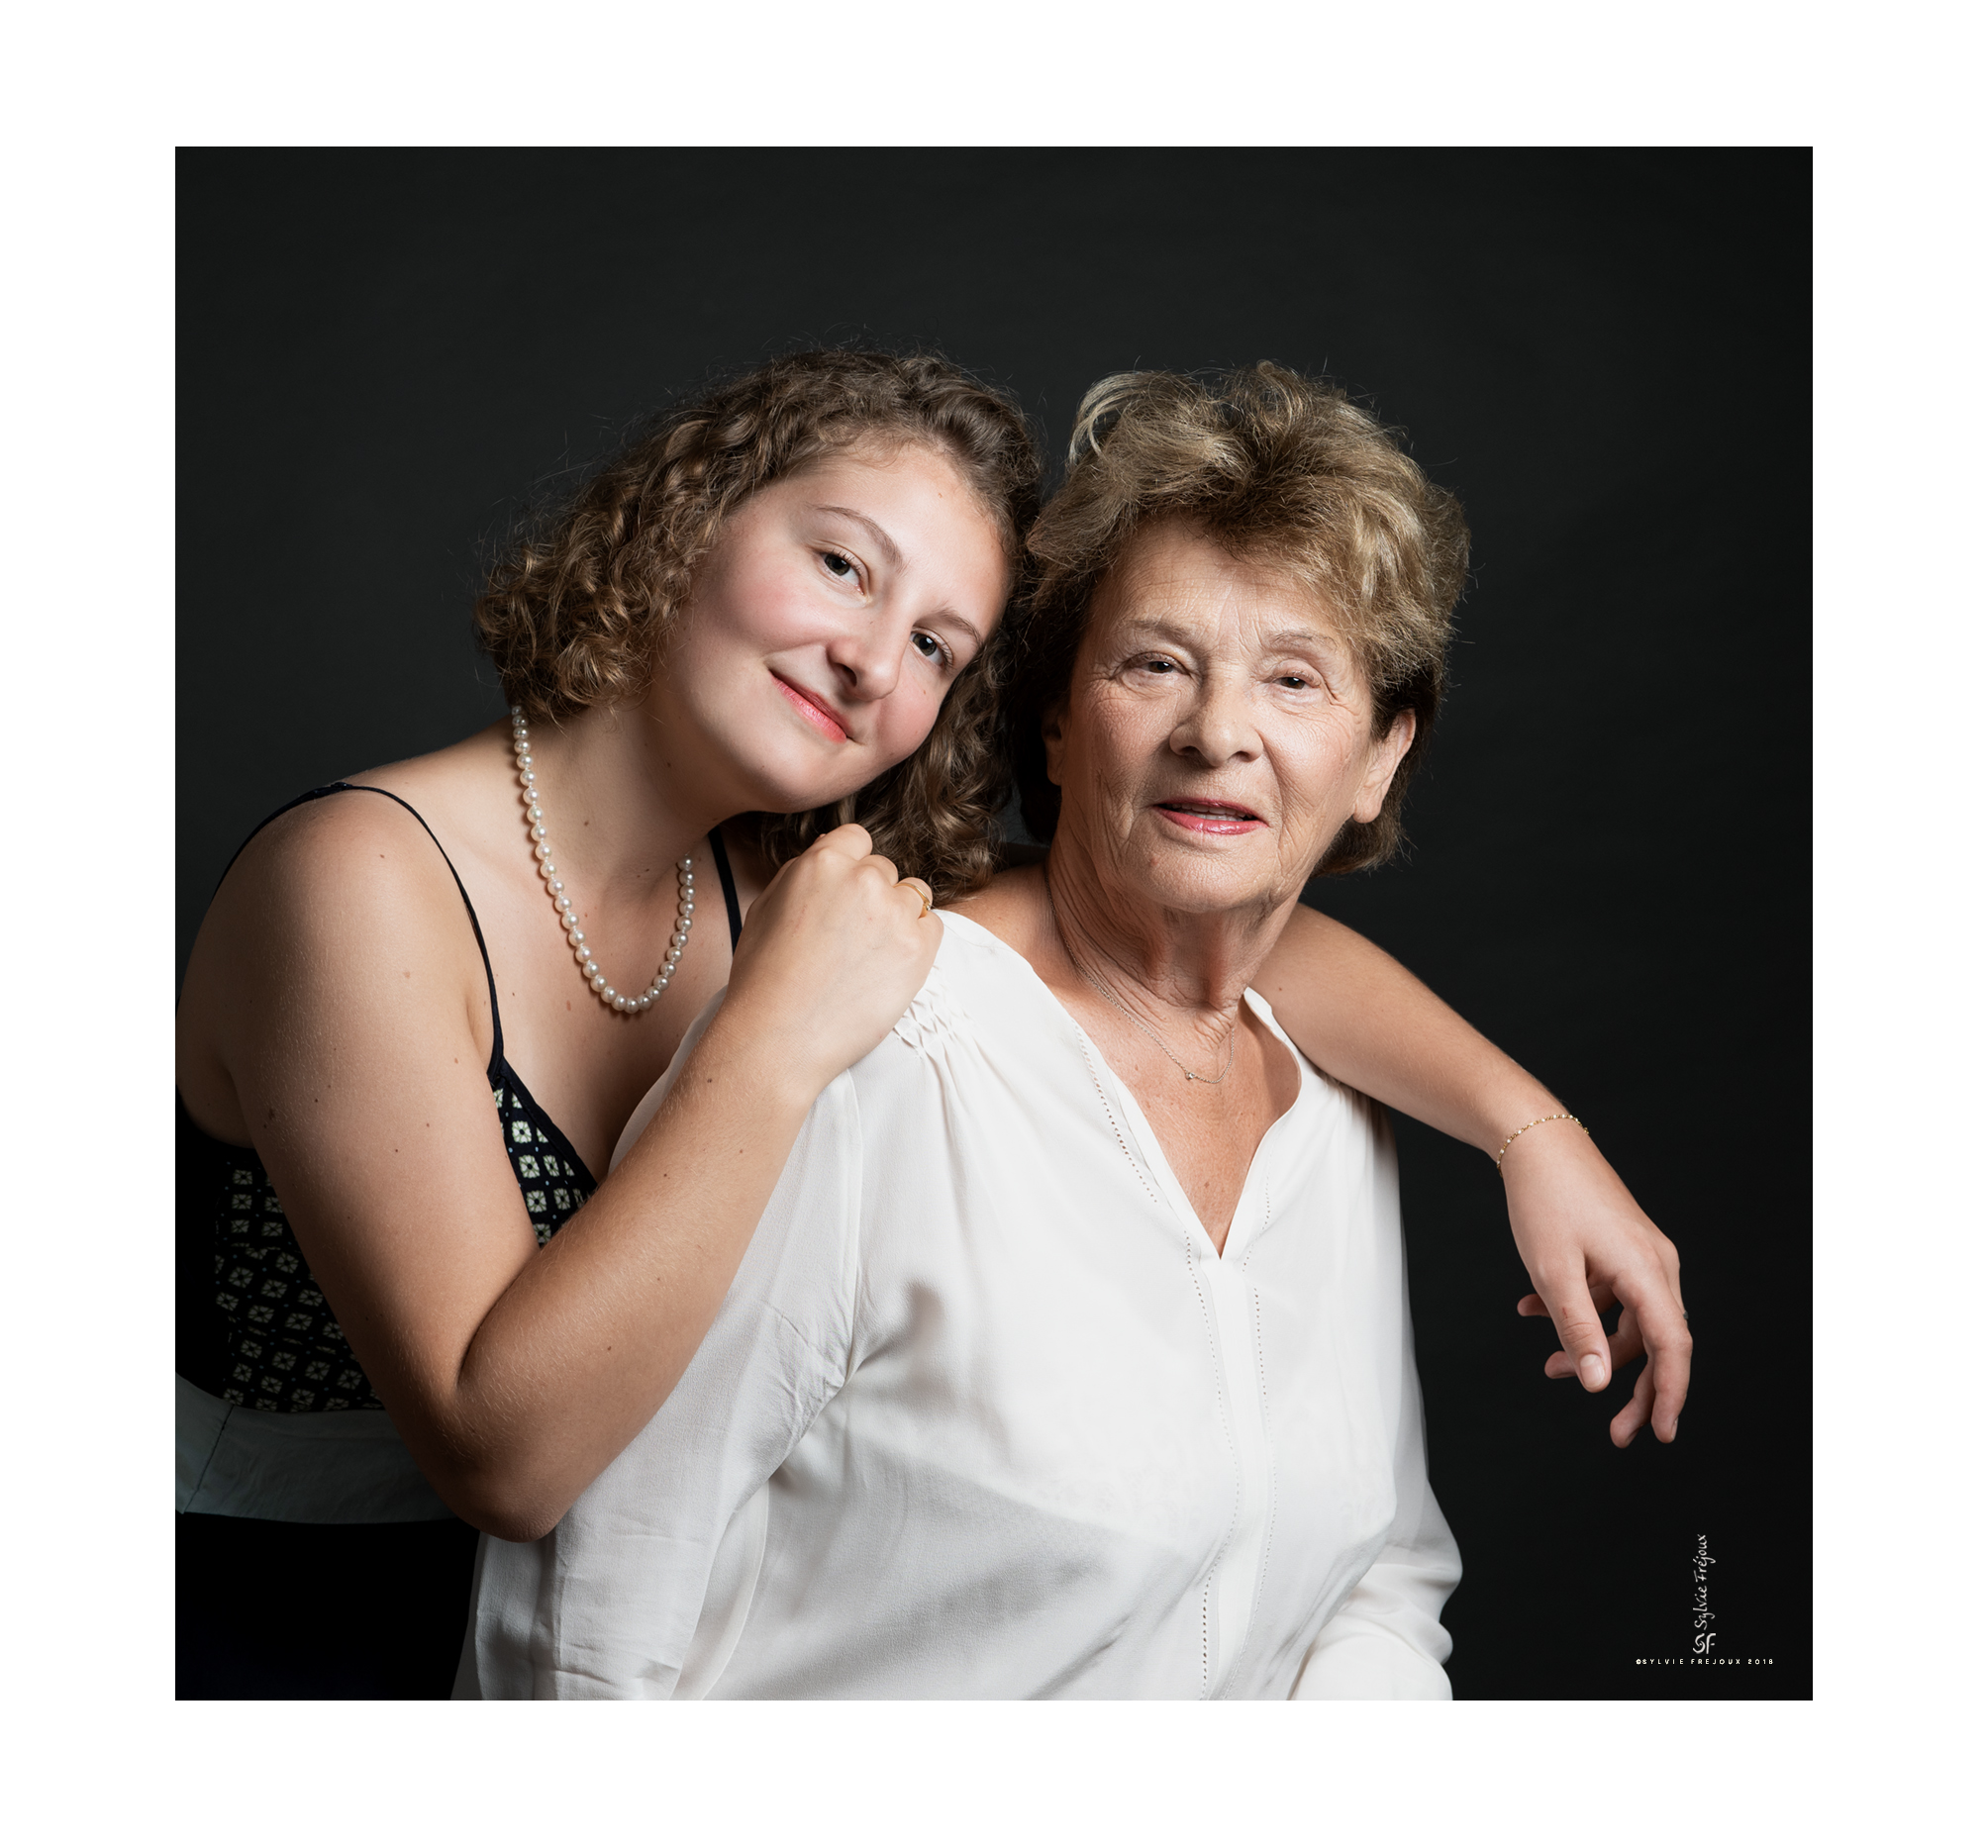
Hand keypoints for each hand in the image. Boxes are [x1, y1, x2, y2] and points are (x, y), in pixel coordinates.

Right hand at [716, 824, 940, 1092]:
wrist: (778, 1039)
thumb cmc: (763, 980)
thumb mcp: (766, 906)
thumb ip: (803, 871)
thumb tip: (831, 850)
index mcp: (822, 862)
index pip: (857, 838)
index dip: (851, 867)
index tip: (844, 895)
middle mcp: (863, 879)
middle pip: (885, 870)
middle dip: (873, 895)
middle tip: (850, 939)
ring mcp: (895, 912)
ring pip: (914, 895)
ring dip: (898, 916)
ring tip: (868, 956)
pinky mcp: (919, 948)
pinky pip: (932, 926)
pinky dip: (916, 942)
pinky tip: (886, 969)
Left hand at [1501, 1122, 1689, 1446]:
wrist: (1534, 1138)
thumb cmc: (1544, 1200)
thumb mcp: (1554, 1271)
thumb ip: (1578, 1328)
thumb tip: (1597, 1385)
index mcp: (1648, 1271)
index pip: (1672, 1347)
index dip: (1670, 1395)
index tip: (1661, 1434)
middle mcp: (1656, 1264)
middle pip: (1657, 1341)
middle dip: (1635, 1388)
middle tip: (1616, 1432)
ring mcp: (1640, 1253)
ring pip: (1630, 1321)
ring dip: (1594, 1348)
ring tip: (1550, 1368)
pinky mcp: (1620, 1246)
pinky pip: (1611, 1294)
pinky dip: (1580, 1311)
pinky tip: (1531, 1310)